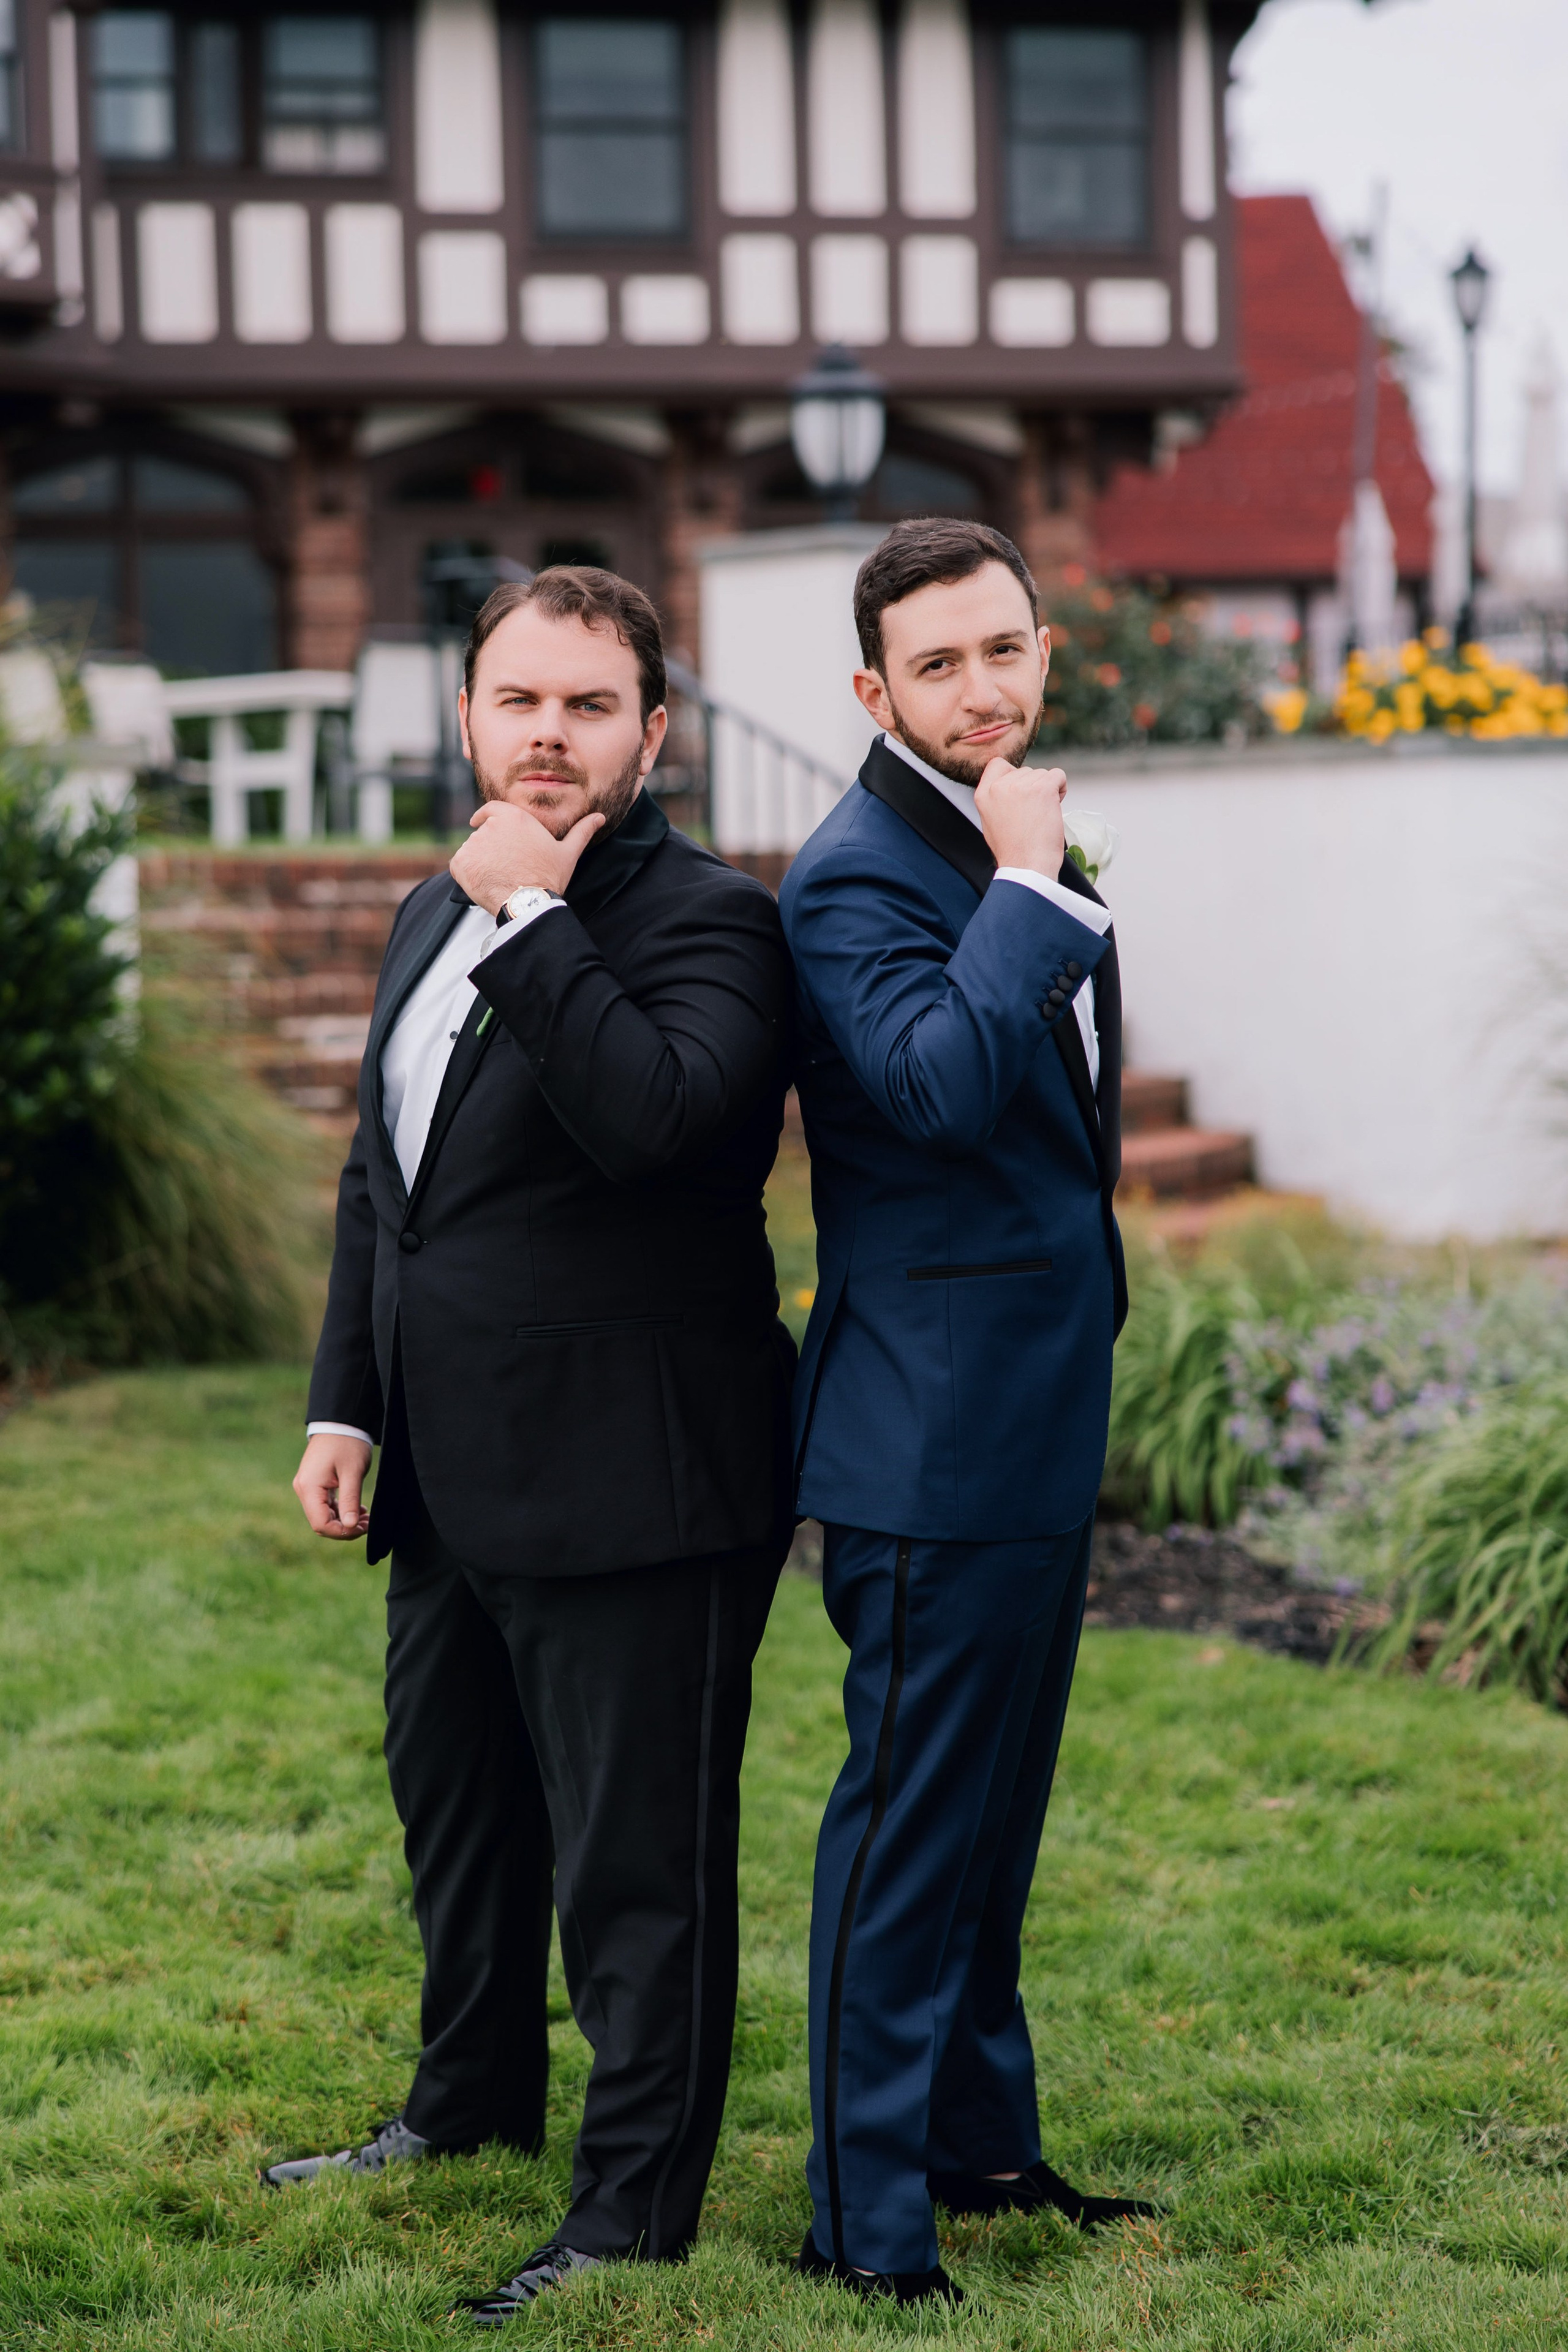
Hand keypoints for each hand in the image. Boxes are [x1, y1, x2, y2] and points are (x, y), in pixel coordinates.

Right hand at [293, 1432, 372, 1540]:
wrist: (340, 1421)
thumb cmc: (347, 1443)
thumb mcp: (352, 1472)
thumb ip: (350, 1500)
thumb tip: (351, 1527)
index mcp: (309, 1487)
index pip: (321, 1523)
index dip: (342, 1532)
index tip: (362, 1527)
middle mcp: (303, 1489)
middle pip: (320, 1522)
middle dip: (344, 1528)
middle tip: (368, 1524)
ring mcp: (307, 1486)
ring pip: (323, 1515)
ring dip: (344, 1520)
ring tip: (366, 1517)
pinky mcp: (314, 1483)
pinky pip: (324, 1505)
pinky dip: (340, 1510)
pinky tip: (358, 1509)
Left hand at [448, 799, 603, 913]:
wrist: (528, 902)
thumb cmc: (548, 877)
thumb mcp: (568, 853)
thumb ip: (581, 831)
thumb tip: (600, 817)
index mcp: (514, 817)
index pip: (491, 809)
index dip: (485, 815)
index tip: (478, 821)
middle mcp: (491, 826)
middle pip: (483, 833)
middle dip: (488, 847)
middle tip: (501, 866)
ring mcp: (474, 844)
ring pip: (471, 850)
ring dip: (478, 860)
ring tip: (496, 877)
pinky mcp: (461, 862)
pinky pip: (459, 864)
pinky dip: (467, 872)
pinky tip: (483, 882)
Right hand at [974, 760, 1067, 877]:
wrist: (1027, 866)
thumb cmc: (1013, 850)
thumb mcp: (990, 822)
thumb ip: (996, 799)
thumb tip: (1010, 785)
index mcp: (984, 794)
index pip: (997, 764)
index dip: (1013, 775)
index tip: (1020, 792)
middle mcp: (1000, 787)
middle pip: (1025, 771)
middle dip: (1033, 788)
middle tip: (1033, 814)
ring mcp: (1021, 786)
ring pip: (1042, 774)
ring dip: (1048, 791)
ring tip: (1042, 816)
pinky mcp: (1042, 789)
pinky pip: (1058, 775)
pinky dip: (1061, 788)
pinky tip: (1055, 807)